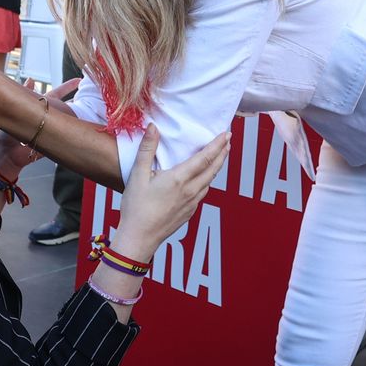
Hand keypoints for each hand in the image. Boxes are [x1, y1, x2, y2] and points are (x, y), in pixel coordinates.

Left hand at [0, 78, 81, 171]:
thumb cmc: (7, 132)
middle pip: (67, 106)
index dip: (68, 87)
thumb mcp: (15, 108)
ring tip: (91, 111)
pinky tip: (83, 129)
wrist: (7, 153)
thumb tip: (30, 78)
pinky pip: (68, 137)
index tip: (79, 80)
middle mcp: (50, 117)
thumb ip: (24, 93)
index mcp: (41, 107)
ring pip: (70, 121)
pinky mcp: (55, 142)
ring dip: (79, 117)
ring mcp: (54, 129)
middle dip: (79, 101)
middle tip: (90, 94)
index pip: (58, 94)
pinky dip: (76, 133)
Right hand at [111, 127, 228, 259]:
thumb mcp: (137, 175)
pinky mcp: (189, 213)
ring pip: (209, 182)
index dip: (217, 145)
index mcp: (179, 179)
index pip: (205, 158)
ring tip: (218, 157)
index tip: (226, 134)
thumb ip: (147, 149)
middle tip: (228, 141)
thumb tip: (153, 127)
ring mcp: (191, 203)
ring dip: (216, 167)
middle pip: (213, 169)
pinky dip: (207, 181)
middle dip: (222, 153)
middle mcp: (190, 190)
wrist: (139, 238)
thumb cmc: (136, 208)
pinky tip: (203, 180)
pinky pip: (202, 193)